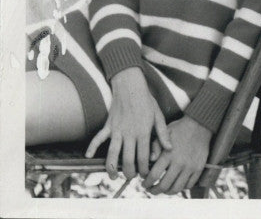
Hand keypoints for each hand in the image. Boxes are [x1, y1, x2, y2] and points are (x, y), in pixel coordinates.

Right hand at [85, 66, 171, 180]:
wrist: (131, 85)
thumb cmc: (147, 101)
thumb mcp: (158, 115)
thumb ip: (163, 133)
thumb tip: (169, 149)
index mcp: (143, 131)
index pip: (143, 157)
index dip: (143, 169)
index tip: (144, 174)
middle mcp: (129, 133)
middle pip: (127, 159)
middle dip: (129, 172)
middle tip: (131, 177)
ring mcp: (117, 130)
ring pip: (112, 153)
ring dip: (111, 167)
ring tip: (113, 177)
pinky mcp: (108, 125)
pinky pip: (98, 137)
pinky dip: (92, 146)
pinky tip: (88, 156)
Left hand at [144, 115, 211, 194]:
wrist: (200, 125)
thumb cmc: (179, 129)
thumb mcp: (164, 133)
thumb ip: (155, 146)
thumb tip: (149, 161)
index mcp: (168, 154)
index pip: (153, 176)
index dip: (146, 183)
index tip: (144, 184)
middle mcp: (179, 162)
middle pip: (164, 186)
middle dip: (154, 191)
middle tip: (151, 189)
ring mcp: (190, 167)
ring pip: (176, 188)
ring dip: (167, 192)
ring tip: (163, 189)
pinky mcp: (199, 168)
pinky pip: (188, 185)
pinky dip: (181, 188)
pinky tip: (176, 183)